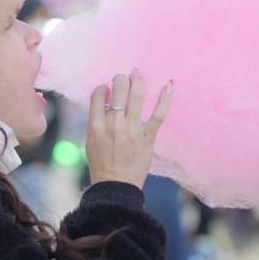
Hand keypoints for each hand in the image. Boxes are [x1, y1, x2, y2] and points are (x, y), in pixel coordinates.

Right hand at [86, 69, 171, 188]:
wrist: (116, 185)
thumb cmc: (102, 164)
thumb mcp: (90, 140)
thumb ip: (96, 121)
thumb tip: (104, 101)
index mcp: (95, 125)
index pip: (98, 95)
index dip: (102, 88)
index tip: (106, 89)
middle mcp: (113, 124)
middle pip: (117, 91)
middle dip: (120, 79)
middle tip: (122, 78)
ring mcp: (132, 129)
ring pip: (136, 96)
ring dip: (137, 81)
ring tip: (136, 74)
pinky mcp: (148, 136)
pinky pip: (158, 114)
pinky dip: (165, 98)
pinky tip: (168, 85)